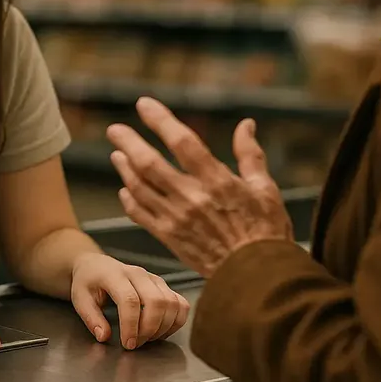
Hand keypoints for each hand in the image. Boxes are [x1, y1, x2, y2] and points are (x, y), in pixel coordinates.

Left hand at [69, 252, 190, 349]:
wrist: (97, 265)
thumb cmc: (88, 282)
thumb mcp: (80, 299)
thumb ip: (91, 318)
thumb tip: (104, 336)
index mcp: (115, 275)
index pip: (130, 300)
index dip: (131, 325)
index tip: (127, 343)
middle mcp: (138, 274)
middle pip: (156, 301)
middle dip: (149, 329)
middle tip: (136, 343)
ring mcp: (154, 279)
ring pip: (172, 303)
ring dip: (163, 327)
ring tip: (146, 338)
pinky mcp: (164, 286)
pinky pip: (181, 304)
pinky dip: (176, 321)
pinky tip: (160, 330)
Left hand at [106, 97, 293, 276]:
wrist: (257, 277)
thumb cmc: (266, 231)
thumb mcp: (265, 189)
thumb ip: (250, 155)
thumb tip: (245, 125)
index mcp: (216, 181)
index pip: (182, 141)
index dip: (160, 120)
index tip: (144, 104)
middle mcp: (191, 198)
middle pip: (149, 163)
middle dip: (128, 142)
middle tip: (114, 129)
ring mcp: (176, 219)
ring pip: (139, 187)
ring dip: (124, 169)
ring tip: (117, 155)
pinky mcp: (169, 238)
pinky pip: (140, 215)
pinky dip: (129, 200)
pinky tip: (125, 190)